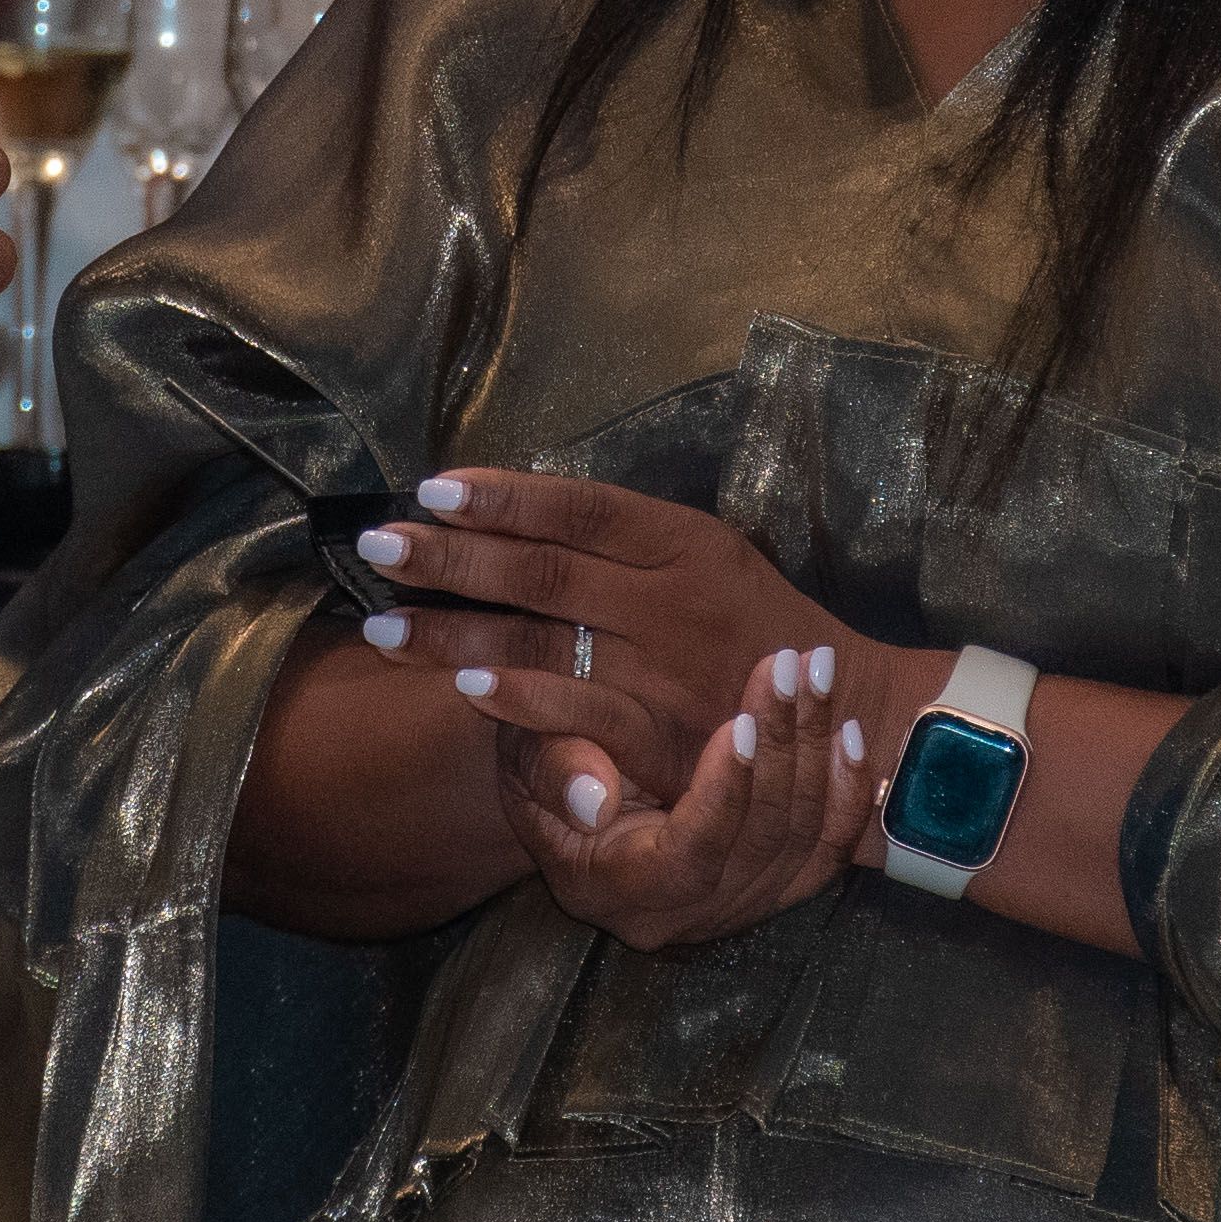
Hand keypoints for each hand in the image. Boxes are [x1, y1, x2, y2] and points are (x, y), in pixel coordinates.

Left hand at [348, 469, 878, 813]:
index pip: (577, 506)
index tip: (431, 489)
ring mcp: (664, 667)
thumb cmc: (758, 626)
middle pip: (543, 569)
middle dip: (452, 558)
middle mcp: (668, 597)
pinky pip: (580, 711)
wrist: (844, 712)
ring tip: (382, 625)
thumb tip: (517, 504)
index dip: (502, 497)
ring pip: (545, 639)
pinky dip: (519, 698)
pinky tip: (461, 689)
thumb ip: (624, 539)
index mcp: (681, 540)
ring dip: (456, 631)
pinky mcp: (664, 732)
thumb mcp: (707, 556)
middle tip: (377, 547)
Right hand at [489, 640, 879, 951]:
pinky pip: (827, 851)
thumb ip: (554, 770)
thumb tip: (592, 800)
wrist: (577, 786)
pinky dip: (844, 793)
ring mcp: (736, 907)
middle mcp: (684, 916)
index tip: (737, 720)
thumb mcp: (528, 756)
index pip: (690, 856)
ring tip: (815, 671)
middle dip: (779, 745)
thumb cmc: (545, 763)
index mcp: (618, 892)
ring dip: (814, 750)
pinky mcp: (774, 888)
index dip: (722, 793)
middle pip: (756, 842)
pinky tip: (846, 732)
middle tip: (788, 663)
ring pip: (800, 840)